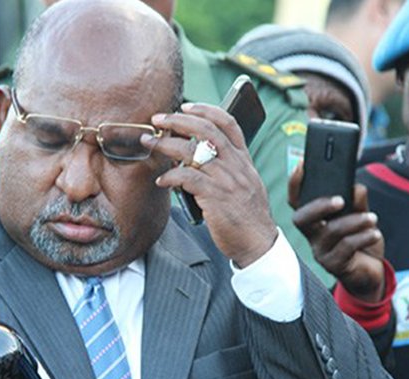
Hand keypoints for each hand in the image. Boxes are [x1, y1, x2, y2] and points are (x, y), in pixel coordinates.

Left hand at [145, 103, 276, 267]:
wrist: (258, 243)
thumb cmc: (247, 216)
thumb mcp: (245, 184)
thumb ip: (227, 168)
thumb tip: (197, 156)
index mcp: (244, 160)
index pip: (228, 123)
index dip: (206, 110)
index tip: (186, 106)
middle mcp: (236, 165)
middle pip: (206, 130)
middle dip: (178, 121)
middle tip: (158, 119)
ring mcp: (226, 180)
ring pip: (192, 152)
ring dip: (165, 145)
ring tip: (149, 144)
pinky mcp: (215, 197)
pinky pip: (187, 179)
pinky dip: (171, 177)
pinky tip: (161, 181)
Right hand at [288, 164, 385, 300]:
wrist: (372, 274)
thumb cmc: (362, 243)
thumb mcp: (362, 217)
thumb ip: (358, 202)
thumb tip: (355, 188)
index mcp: (316, 221)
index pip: (297, 202)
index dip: (295, 185)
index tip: (302, 165)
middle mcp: (313, 236)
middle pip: (301, 219)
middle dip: (319, 206)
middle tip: (340, 200)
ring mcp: (321, 252)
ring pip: (330, 232)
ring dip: (353, 221)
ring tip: (371, 218)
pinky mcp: (334, 265)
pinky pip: (345, 247)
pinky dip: (362, 237)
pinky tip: (374, 233)